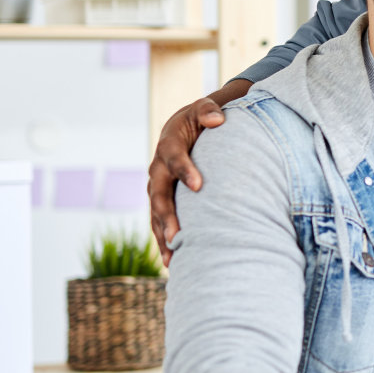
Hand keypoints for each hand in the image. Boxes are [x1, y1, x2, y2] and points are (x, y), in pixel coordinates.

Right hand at [148, 81, 249, 262]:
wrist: (183, 129)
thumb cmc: (199, 120)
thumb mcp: (203, 111)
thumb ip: (209, 112)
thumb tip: (217, 120)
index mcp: (169, 147)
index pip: (175, 159)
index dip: (185, 170)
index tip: (198, 186)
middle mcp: (158, 170)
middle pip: (159, 194)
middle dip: (167, 215)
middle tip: (178, 234)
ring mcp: (157, 187)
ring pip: (155, 214)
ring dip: (162, 235)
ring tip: (172, 258)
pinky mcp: (161, 200)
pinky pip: (159, 222)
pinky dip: (164, 240)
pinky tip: (173, 262)